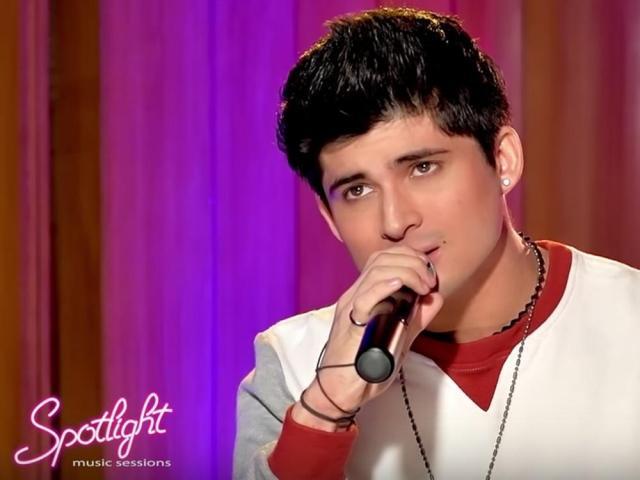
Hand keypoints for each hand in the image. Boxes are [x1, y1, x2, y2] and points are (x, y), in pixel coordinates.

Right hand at [292, 245, 442, 430]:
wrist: (340, 391)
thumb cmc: (365, 366)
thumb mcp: (399, 337)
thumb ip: (416, 318)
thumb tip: (435, 297)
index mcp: (364, 295)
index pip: (383, 258)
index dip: (409, 257)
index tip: (429, 273)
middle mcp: (355, 296)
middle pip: (381, 258)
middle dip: (411, 261)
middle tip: (429, 281)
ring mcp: (351, 307)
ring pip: (375, 272)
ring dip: (406, 272)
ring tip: (422, 286)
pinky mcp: (350, 324)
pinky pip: (364, 298)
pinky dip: (384, 287)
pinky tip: (399, 285)